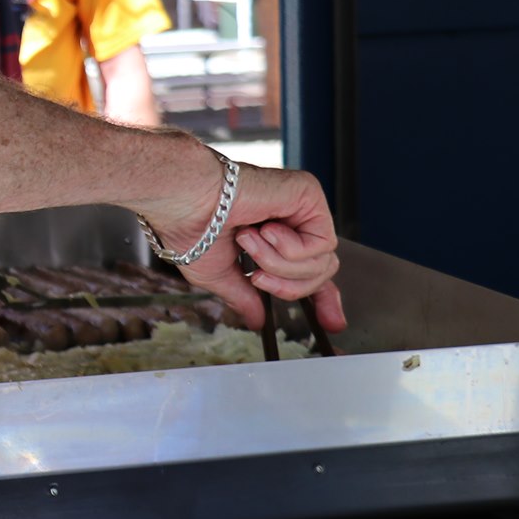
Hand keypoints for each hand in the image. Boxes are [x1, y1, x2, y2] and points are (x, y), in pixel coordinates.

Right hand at [150, 156, 344, 331]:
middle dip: (290, 287)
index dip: (325, 298)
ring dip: (279, 264)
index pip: (311, 271)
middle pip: (320, 273)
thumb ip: (244, 296)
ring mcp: (302, 207)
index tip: (333, 324)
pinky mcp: (309, 194)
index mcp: (273, 239)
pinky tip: (263, 229)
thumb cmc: (191, 231)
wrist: (185, 203)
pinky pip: (322, 243)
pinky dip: (290, 249)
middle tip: (257, 278)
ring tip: (247, 241)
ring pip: (321, 262)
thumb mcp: (219, 275)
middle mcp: (291, 221)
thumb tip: (257, 320)